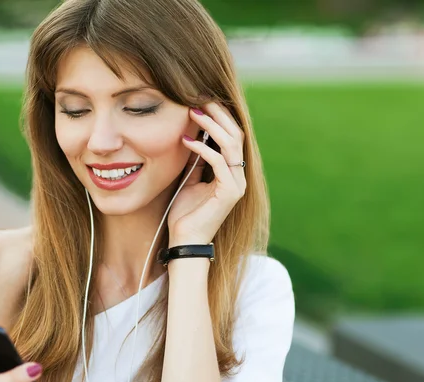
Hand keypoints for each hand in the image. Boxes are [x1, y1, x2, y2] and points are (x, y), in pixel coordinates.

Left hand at [167, 102, 245, 244]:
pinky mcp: (230, 192)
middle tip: (199, 98)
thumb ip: (196, 162)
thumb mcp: (190, 181)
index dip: (219, 117)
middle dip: (218, 114)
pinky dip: (203, 149)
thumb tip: (191, 138)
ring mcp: (237, 184)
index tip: (201, 101)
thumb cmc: (185, 213)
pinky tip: (186, 141)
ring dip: (211, 126)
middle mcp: (239, 176)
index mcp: (232, 172)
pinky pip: (219, 162)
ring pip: (231, 144)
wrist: (185, 240)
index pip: (231, 136)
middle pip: (235, 134)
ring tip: (193, 113)